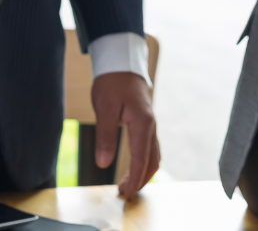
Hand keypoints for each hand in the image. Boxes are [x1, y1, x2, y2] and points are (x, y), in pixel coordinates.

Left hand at [92, 72, 159, 198]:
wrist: (122, 63)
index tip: (124, 193)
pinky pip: (149, 147)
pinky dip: (143, 162)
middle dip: (140, 180)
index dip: (133, 179)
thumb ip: (105, 136)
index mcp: (142, 124)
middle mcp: (150, 126)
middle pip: (152, 161)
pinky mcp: (145, 123)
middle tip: (124, 194)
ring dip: (143, 172)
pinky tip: (132, 166)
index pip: (140, 159)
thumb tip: (103, 162)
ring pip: (153, 155)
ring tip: (126, 184)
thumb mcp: (104, 108)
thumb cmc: (113, 82)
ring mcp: (150, 125)